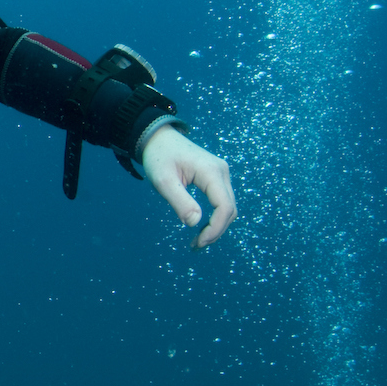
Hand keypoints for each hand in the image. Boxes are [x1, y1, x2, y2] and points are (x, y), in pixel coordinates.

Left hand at [141, 125, 236, 248]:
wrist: (157, 139)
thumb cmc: (158, 158)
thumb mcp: (163, 181)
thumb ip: (180, 201)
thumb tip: (195, 223)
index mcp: (211, 172)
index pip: (224, 207)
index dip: (215, 229)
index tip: (199, 242)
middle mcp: (222, 172)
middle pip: (229, 209)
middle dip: (216, 231)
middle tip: (195, 246)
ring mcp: (221, 174)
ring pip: (228, 207)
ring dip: (216, 226)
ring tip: (197, 242)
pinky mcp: (216, 178)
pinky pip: (222, 201)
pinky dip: (215, 217)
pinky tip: (201, 228)